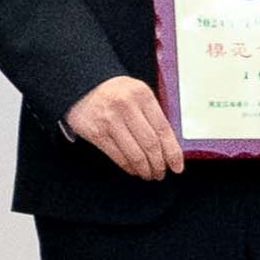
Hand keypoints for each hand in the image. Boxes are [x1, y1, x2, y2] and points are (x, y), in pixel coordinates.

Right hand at [64, 75, 186, 184]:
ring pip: (135, 154)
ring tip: (149, 174)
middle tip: (161, 173)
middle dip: (159, 164)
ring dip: (145, 169)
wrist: (81, 86)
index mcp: (142, 95)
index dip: (172, 152)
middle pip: (150, 144)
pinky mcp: (96, 133)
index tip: (177, 165)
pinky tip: (133, 169)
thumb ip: (153, 113)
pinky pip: (118, 156)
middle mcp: (126, 107)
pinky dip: (129, 167)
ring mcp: (109, 120)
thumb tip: (169, 144)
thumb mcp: (137, 93)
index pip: (163, 129)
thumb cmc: (114, 92)